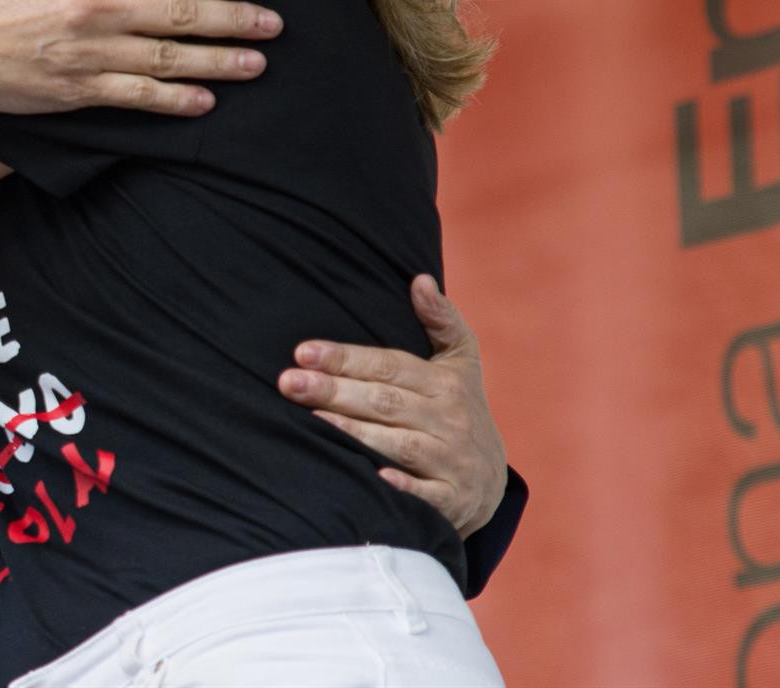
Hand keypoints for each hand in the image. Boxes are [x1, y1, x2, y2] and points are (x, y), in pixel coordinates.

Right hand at [0, 0, 282, 120]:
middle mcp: (95, 12)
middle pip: (179, 12)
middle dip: (233, 17)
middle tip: (274, 23)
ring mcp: (88, 55)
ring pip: (167, 57)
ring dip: (217, 61)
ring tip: (257, 63)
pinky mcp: (76, 92)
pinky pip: (136, 97)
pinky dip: (173, 100)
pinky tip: (205, 101)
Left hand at [278, 275, 506, 536]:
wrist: (490, 481)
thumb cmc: (461, 408)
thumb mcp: (461, 360)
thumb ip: (441, 319)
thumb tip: (420, 279)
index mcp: (445, 382)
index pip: (389, 365)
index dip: (346, 358)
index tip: (303, 352)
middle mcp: (449, 419)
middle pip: (385, 401)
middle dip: (334, 391)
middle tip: (288, 382)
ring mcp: (452, 460)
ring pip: (398, 443)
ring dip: (354, 432)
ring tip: (310, 420)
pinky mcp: (452, 500)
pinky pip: (425, 493)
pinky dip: (402, 486)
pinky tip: (370, 476)